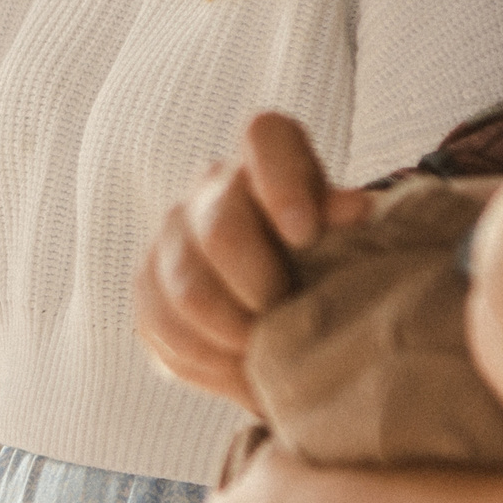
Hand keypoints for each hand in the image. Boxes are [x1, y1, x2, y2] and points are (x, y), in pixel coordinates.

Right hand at [133, 112, 370, 413]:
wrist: (276, 305)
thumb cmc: (323, 263)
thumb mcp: (345, 238)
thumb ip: (344, 220)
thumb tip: (356, 208)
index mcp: (268, 157)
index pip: (266, 136)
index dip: (281, 184)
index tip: (304, 236)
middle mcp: (211, 187)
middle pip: (221, 229)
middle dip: (259, 285)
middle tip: (287, 314)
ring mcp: (170, 238)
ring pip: (188, 291)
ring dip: (233, 333)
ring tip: (266, 353)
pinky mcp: (146, 288)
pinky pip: (163, 329)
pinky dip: (205, 360)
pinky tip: (237, 366)